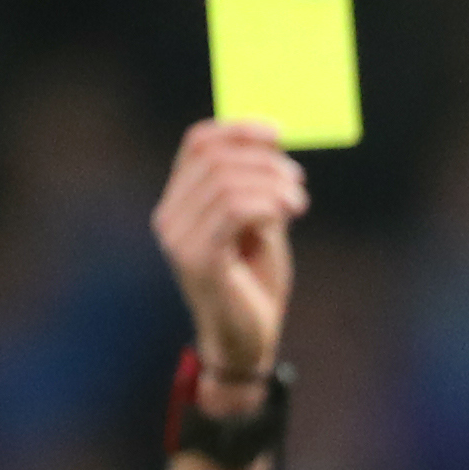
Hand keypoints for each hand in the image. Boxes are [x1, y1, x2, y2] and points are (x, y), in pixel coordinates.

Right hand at [153, 119, 305, 389]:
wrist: (249, 340)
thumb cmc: (254, 281)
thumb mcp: (259, 222)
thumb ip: (257, 184)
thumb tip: (272, 137)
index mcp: (180, 202)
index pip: (198, 143)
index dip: (238, 129)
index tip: (278, 132)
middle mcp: (170, 217)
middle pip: (215, 158)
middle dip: (264, 161)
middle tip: (297, 181)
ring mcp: (178, 239)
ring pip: (226, 182)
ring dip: (271, 184)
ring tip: (298, 202)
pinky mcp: (197, 260)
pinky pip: (232, 210)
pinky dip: (265, 204)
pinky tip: (286, 215)